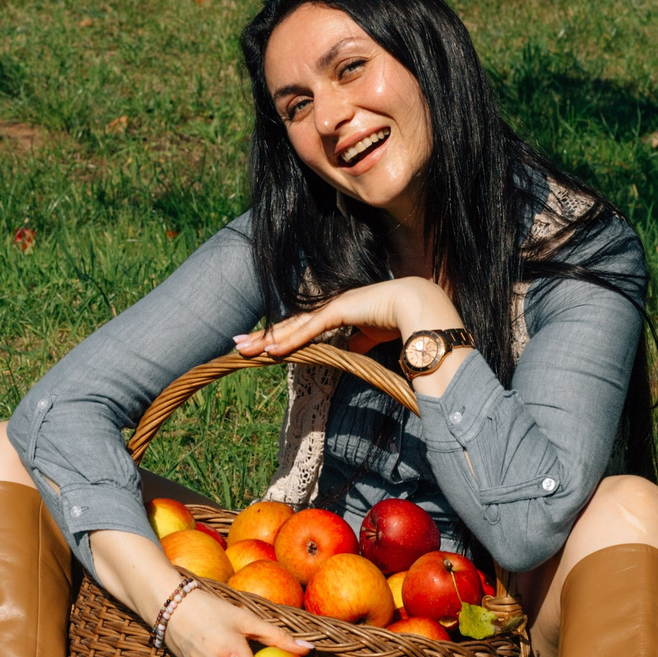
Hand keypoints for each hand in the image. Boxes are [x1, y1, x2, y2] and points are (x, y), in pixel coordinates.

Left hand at [232, 278, 469, 392]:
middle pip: (288, 324)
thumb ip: (358, 341)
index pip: (300, 325)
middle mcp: (330, 306)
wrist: (420, 307)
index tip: (258, 345)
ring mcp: (333, 306)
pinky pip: (310, 328)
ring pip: (292, 326)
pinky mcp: (340, 310)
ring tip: (242, 348)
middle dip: (261, 336)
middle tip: (236, 344)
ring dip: (266, 339)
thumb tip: (350, 349)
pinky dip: (290, 340)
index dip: (278, 335)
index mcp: (336, 310)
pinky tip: (271, 350)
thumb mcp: (372, 335)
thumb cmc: (401, 321)